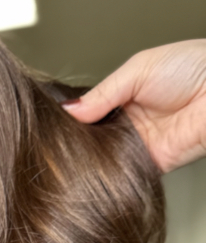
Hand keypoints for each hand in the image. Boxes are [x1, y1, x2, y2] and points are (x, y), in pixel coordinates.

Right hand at [62, 40, 205, 172]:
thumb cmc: (193, 68)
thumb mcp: (138, 69)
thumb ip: (103, 93)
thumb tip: (69, 110)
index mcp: (124, 98)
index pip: (88, 113)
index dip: (70, 118)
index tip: (50, 122)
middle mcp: (129, 124)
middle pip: (92, 138)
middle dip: (76, 140)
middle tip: (54, 141)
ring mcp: (138, 146)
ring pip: (103, 158)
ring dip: (89, 157)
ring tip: (68, 153)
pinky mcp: (149, 165)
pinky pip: (122, 174)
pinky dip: (108, 172)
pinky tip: (93, 165)